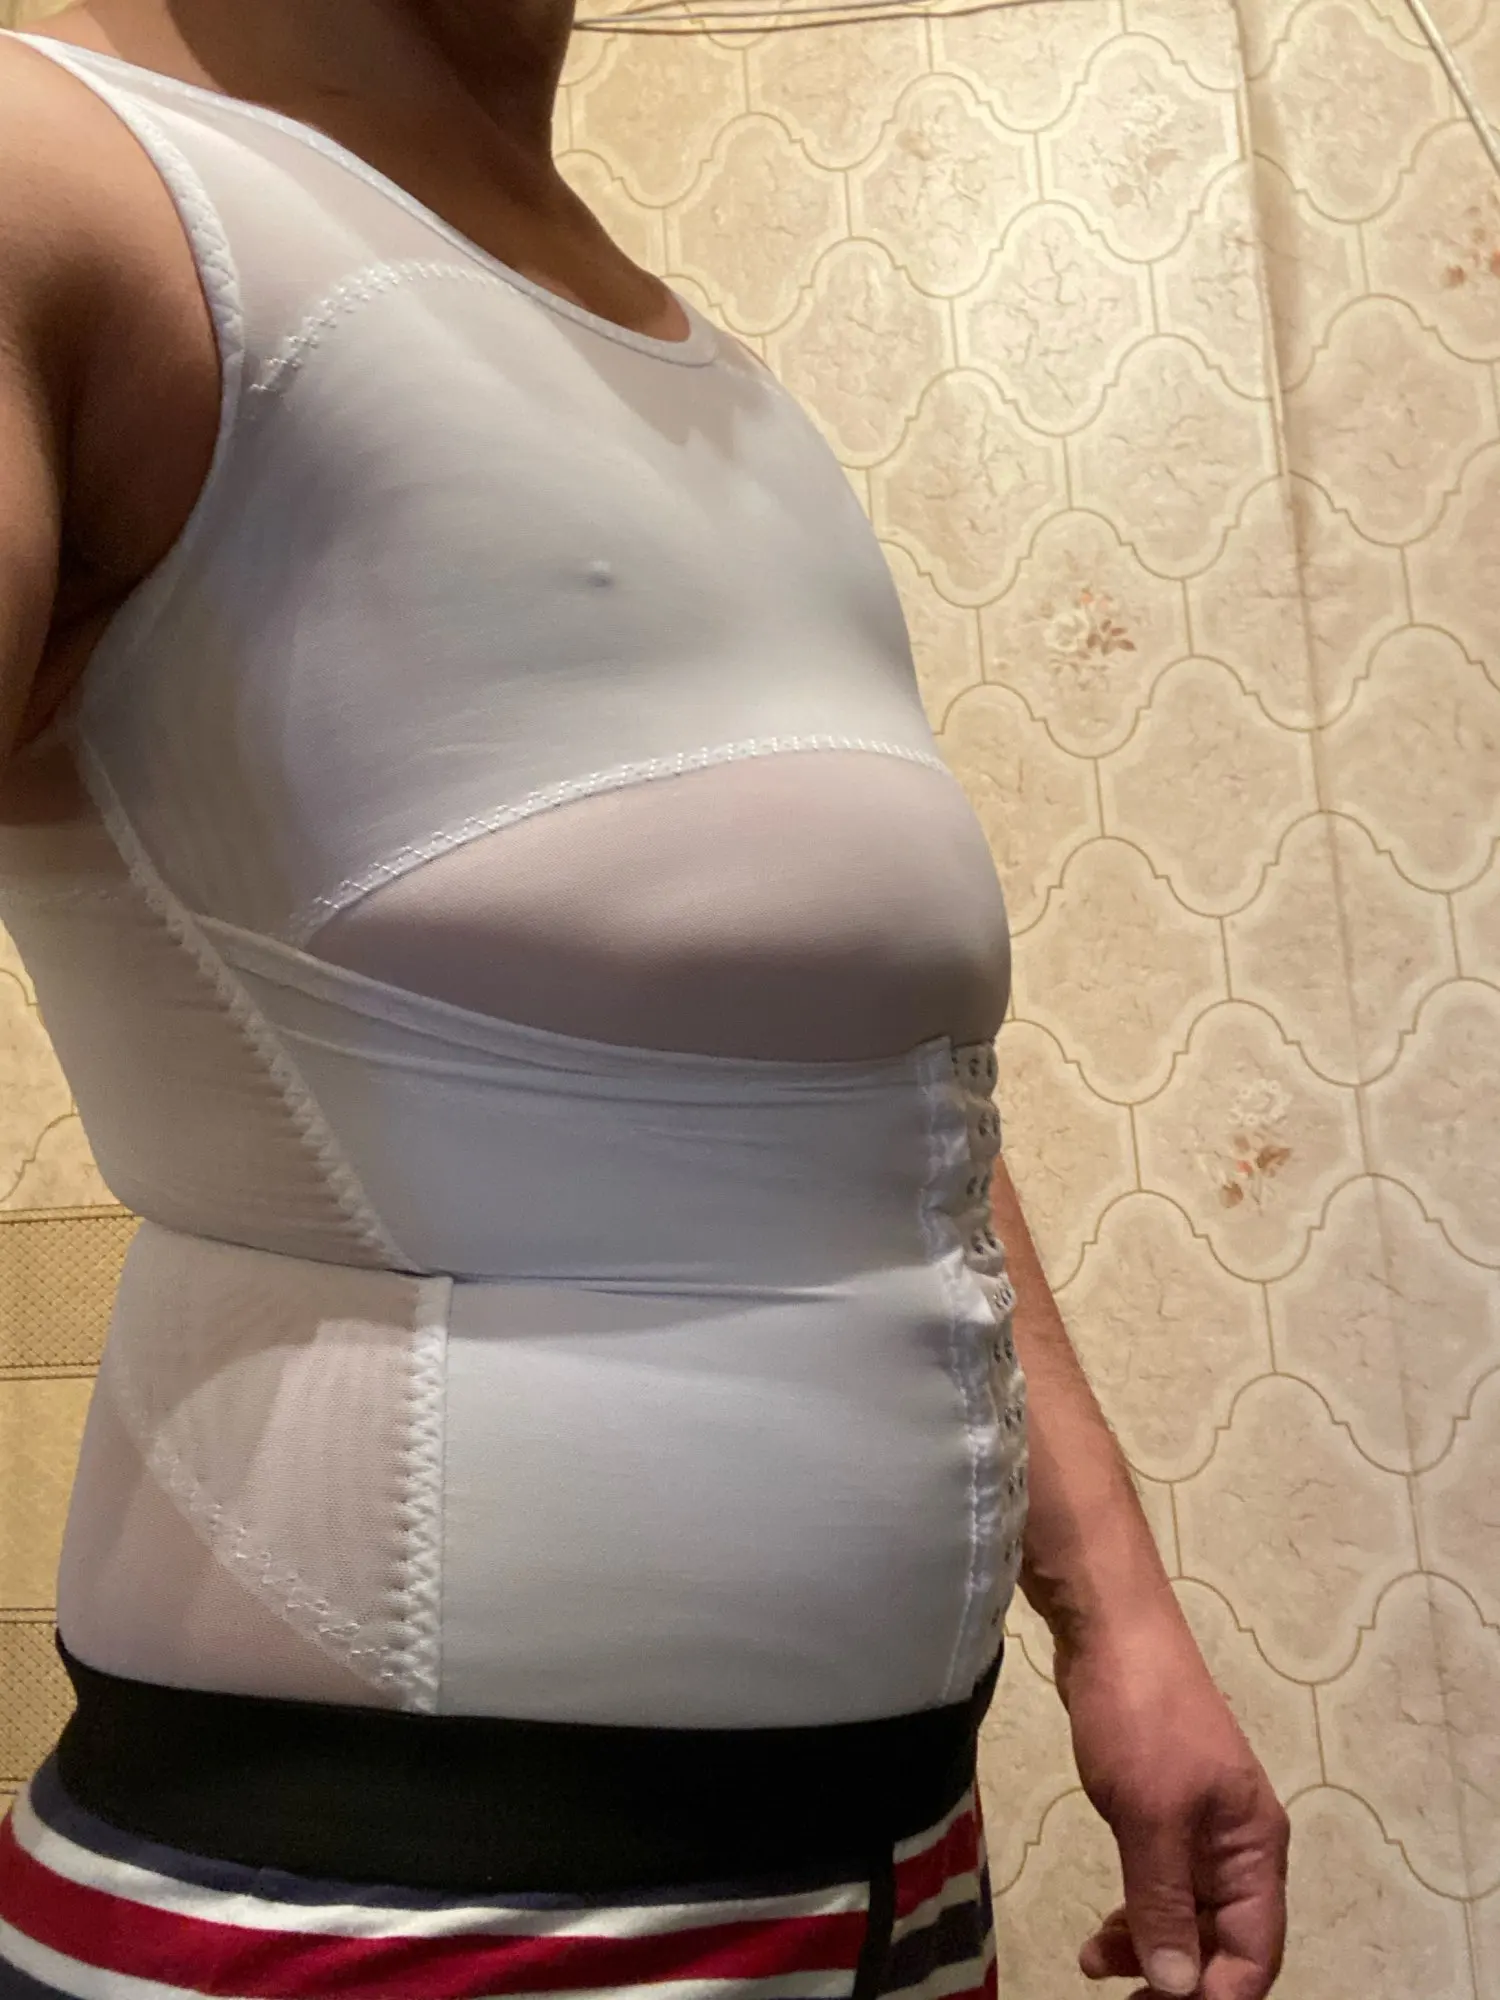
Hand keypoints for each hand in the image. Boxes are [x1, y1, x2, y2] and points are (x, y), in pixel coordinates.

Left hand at [1057, 1612, 1289, 1999]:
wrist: (1110, 1630)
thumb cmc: (1139, 1716)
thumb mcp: (1149, 1817)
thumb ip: (1164, 1904)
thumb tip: (1179, 1988)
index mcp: (1255, 1848)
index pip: (1254, 1953)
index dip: (1215, 1996)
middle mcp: (1239, 1844)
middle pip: (1224, 1941)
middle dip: (1177, 1975)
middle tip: (1118, 1996)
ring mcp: (1201, 1825)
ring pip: (1189, 1915)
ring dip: (1150, 1947)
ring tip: (1094, 1963)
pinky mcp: (1163, 1808)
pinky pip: (1162, 1882)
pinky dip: (1138, 1910)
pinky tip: (1106, 1928)